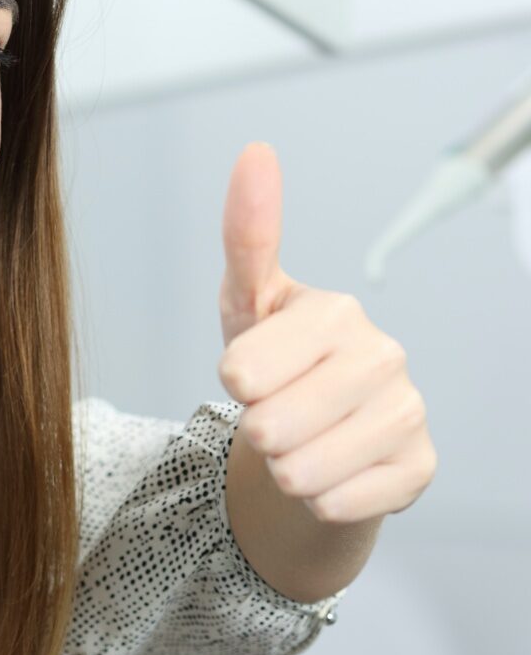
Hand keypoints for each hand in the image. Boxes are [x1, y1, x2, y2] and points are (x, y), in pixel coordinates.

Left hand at [217, 142, 437, 524]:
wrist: (315, 435)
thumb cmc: (275, 362)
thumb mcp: (245, 302)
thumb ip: (247, 236)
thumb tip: (256, 151)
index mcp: (334, 312)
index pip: (242, 371)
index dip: (234, 382)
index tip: (251, 372)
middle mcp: (383, 355)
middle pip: (269, 426)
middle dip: (257, 430)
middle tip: (274, 412)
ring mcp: (408, 412)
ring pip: (301, 471)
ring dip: (284, 467)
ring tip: (299, 440)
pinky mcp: (420, 467)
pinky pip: (335, 503)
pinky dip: (317, 497)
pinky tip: (331, 468)